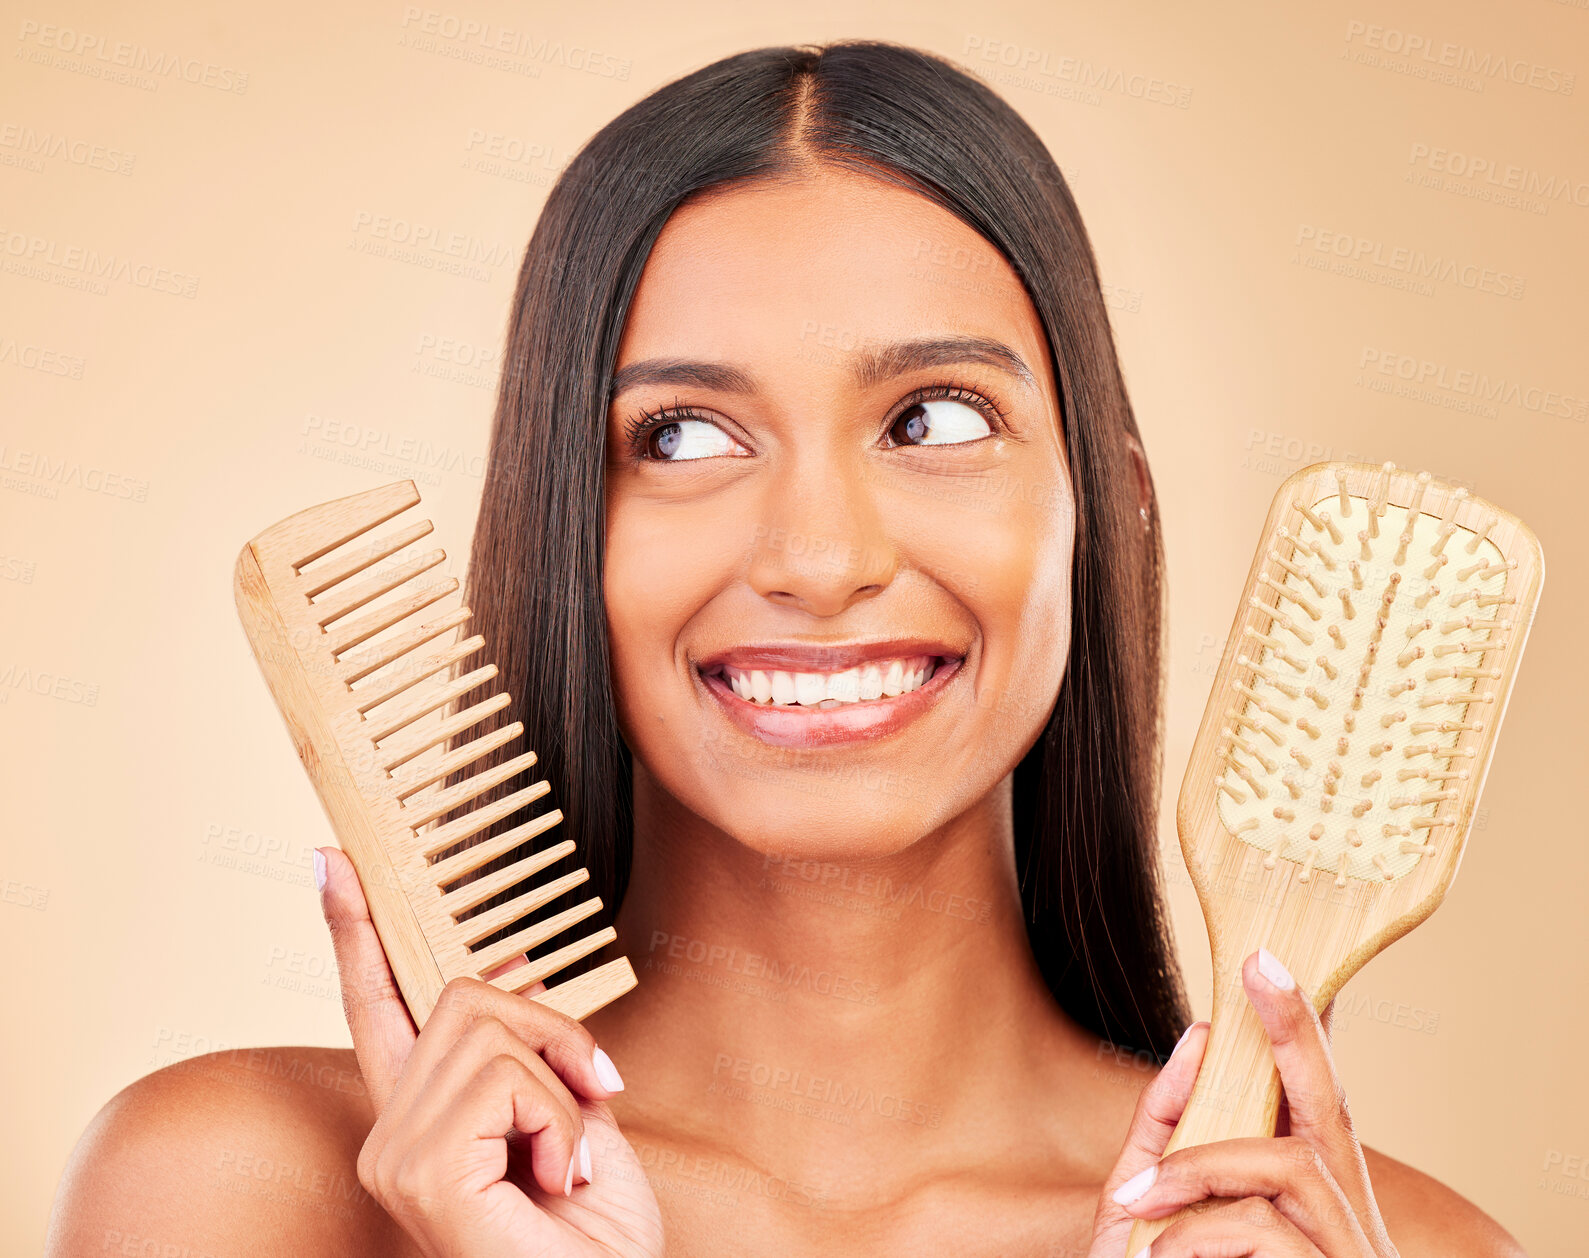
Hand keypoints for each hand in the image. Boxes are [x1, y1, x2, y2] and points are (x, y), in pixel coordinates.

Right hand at [317, 845, 663, 1257]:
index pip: (376, 1007)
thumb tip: (510, 958)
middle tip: (597, 1092)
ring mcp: (396, 1156)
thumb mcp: (569, 1112)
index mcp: (419, 1118)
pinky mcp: (422, 1171)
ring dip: (562, 1084)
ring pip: (490, 1029)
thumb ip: (529, 1046)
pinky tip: (560, 1178)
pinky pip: (507, 1077)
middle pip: (464, 998)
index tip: (334, 862)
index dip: (357, 932)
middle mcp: (389, 1136)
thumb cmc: (594, 1233)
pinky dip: (560, 1119)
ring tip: (571, 1158)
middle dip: (551, 1032)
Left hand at [1088, 948, 1398, 1256]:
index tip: (1269, 957)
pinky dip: (1197, 1232)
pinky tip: (1161, 1255)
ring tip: (1137, 1209)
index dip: (1298, 1022)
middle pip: (1328, 1103)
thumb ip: (1173, 1132)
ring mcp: (1344, 1246)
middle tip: (1261, 964)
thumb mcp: (1163, 1208)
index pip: (1313, 1091)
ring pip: (1281, 1167)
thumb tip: (1195, 1041)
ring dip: (1200, 1171)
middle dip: (1295, 1030)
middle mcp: (1342, 1209)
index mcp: (1307, 1186)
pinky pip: (1259, 1230)